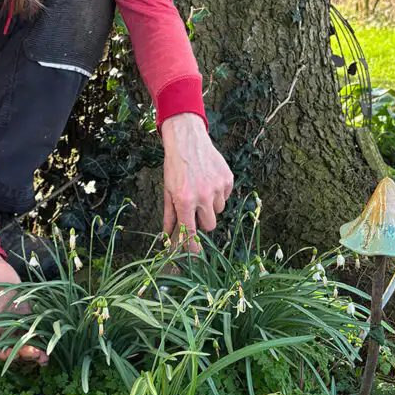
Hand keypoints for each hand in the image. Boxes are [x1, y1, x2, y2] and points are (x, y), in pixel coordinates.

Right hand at [0, 253, 46, 363]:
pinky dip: (45, 330)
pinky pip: (37, 322)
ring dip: (38, 347)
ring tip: (49, 355)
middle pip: (15, 347)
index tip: (16, 355)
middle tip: (39, 356)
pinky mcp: (26, 308)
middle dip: (26, 353)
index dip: (6, 355)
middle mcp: (2, 329)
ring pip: (27, 338)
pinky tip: (55, 335)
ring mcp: (15, 319)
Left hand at [161, 113, 233, 247]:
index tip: (195, 255)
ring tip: (201, 189)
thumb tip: (166, 237)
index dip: (193, 247)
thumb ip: (169, 216)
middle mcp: (203, 196)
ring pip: (218, 211)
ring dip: (210, 206)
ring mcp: (217, 188)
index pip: (190, 232)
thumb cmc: (174, 166)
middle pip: (209, 226)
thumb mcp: (167, 191)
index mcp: (185, 200)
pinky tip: (209, 180)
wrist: (187, 139)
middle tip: (195, 210)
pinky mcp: (228, 179)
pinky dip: (218, 193)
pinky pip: (225, 196)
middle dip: (203, 222)